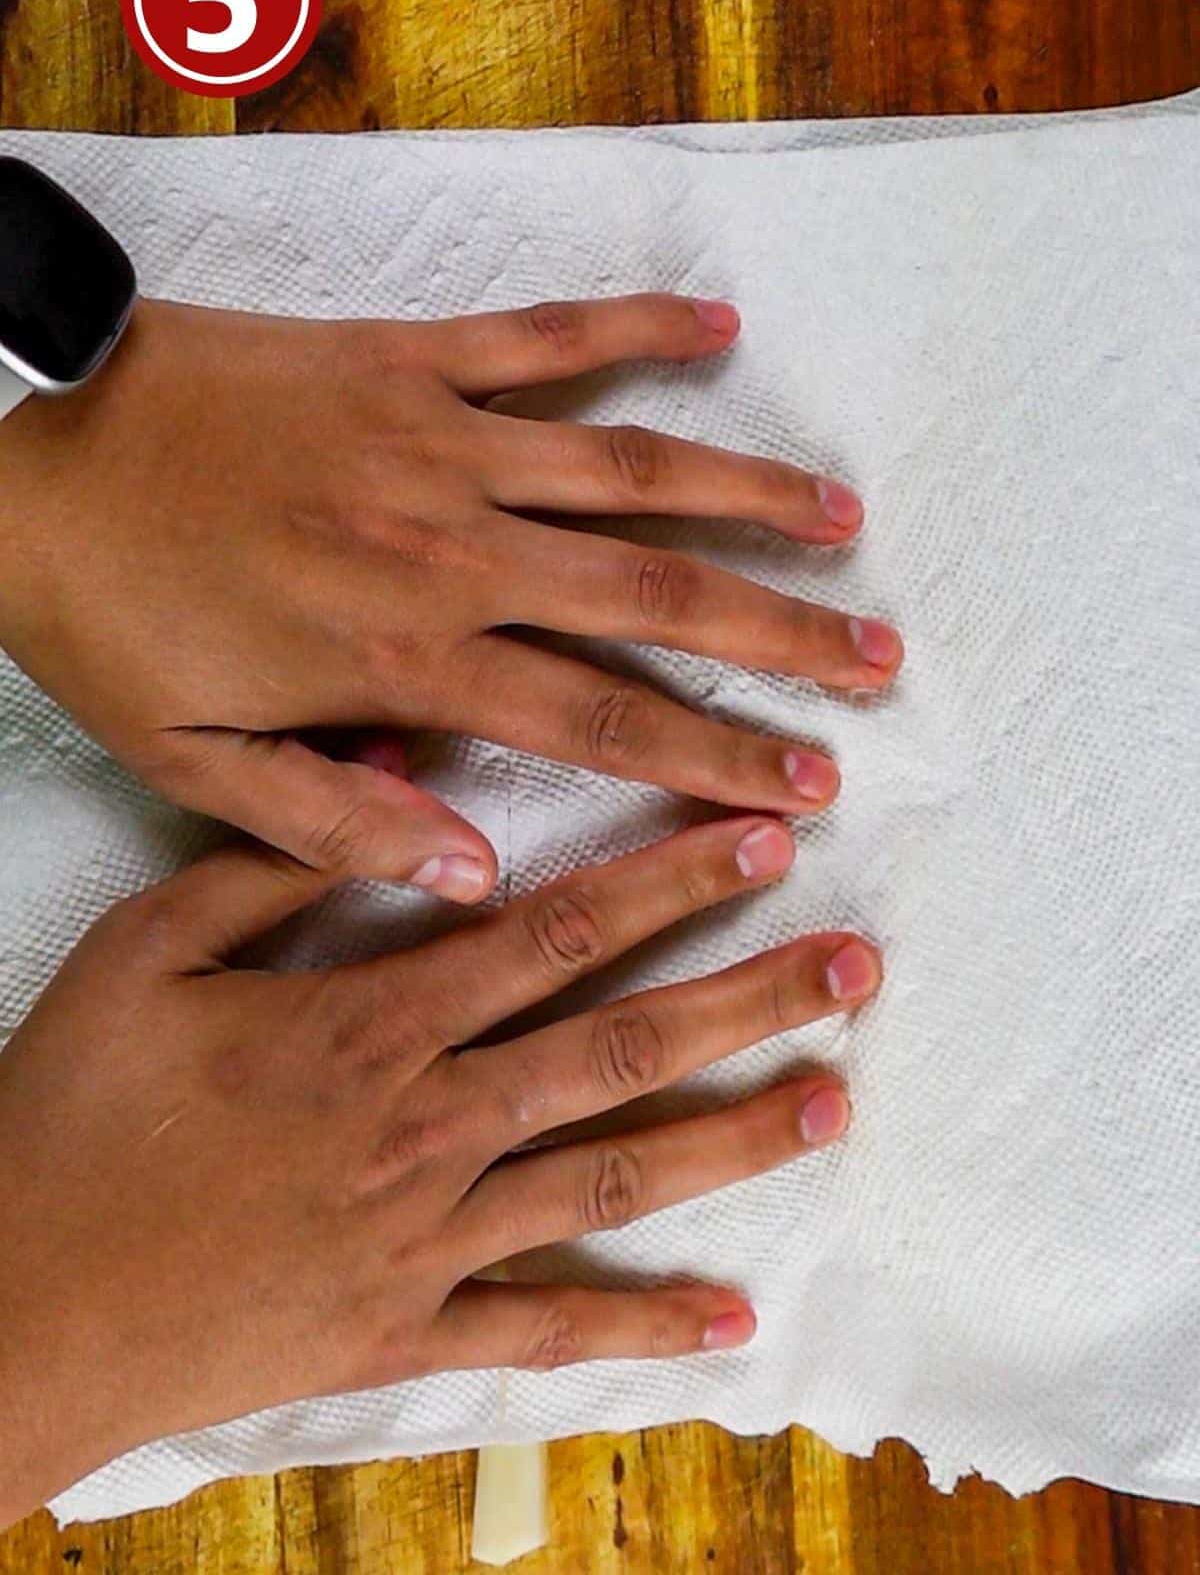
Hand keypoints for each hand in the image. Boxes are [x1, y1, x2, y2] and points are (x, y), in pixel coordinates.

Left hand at [0, 294, 901, 898]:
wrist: (24, 452)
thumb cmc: (109, 616)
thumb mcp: (196, 763)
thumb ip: (339, 823)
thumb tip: (476, 877)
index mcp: (402, 655)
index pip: (600, 718)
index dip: (716, 756)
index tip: (805, 786)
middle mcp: (449, 544)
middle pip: (654, 593)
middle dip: (780, 637)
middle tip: (879, 664)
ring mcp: (437, 437)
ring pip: (630, 467)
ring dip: (747, 494)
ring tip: (844, 521)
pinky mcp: (407, 356)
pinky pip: (541, 336)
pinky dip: (632, 326)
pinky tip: (717, 325)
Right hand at [0, 815, 879, 1523]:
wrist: (18, 1303)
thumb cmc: (72, 1116)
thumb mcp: (141, 952)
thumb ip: (272, 861)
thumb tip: (391, 779)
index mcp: (371, 1024)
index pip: (555, 935)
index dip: (668, 881)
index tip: (756, 838)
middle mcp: (428, 1126)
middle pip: (620, 1046)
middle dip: (747, 994)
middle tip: (855, 960)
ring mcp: (429, 1238)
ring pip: (614, 1175)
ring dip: (734, 1135)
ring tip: (834, 1095)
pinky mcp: (406, 1330)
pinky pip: (545, 1332)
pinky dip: (640, 1326)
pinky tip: (732, 1321)